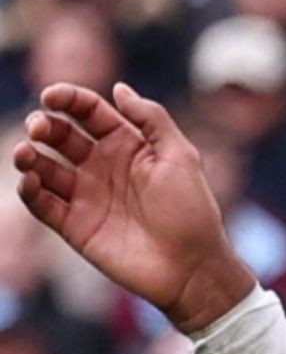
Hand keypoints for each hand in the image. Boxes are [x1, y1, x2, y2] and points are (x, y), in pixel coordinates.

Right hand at [14, 82, 254, 334]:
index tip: (50, 95)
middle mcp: (103, 166)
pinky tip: (29, 181)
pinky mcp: (74, 226)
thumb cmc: (191, 208)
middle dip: (45, 126)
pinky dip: (30, 191)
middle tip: (39, 127)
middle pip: (62, 137)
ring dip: (30, 158)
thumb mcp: (179, 155)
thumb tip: (118, 88)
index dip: (69, 100)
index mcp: (128, 144)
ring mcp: (86, 196)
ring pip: (45, 169)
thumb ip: (150, 119)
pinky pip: (43, 204)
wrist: (190, 265)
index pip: (90, 113)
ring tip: (25, 153)